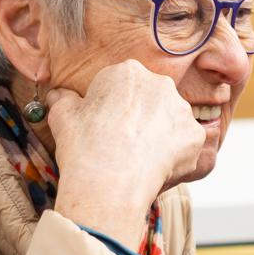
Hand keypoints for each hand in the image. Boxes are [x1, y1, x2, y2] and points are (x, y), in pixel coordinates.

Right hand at [43, 59, 205, 248]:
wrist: (110, 182)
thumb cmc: (85, 147)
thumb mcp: (62, 116)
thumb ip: (63, 100)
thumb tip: (58, 95)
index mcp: (128, 72)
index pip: (123, 85)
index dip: (113, 108)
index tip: (105, 126)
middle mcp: (160, 84)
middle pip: (151, 100)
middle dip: (141, 119)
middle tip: (124, 143)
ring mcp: (181, 110)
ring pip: (170, 122)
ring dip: (159, 136)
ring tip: (140, 159)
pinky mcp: (195, 136)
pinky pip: (185, 145)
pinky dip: (174, 156)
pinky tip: (156, 169)